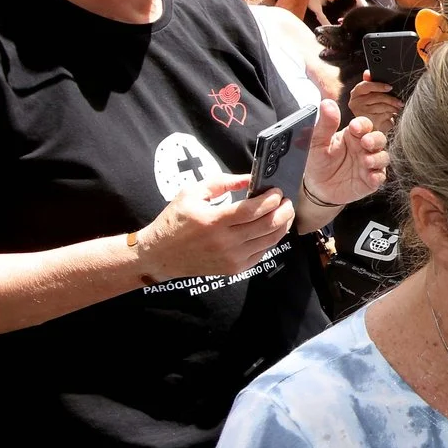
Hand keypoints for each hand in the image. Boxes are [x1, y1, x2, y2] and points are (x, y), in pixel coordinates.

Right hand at [135, 176, 293, 280]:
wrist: (160, 255)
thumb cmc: (175, 221)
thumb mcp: (192, 193)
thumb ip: (222, 183)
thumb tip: (250, 179)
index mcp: (212, 221)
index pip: (252, 210)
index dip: (271, 199)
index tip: (277, 191)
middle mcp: (225, 242)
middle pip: (267, 225)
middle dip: (284, 211)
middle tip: (287, 201)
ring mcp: (231, 258)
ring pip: (270, 240)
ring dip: (283, 225)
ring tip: (284, 212)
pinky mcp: (234, 268)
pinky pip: (262, 252)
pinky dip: (271, 239)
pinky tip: (271, 228)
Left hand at [300, 99, 386, 210]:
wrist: (316, 187)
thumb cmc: (318, 162)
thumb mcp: (317, 143)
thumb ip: (325, 124)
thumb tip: (327, 103)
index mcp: (352, 135)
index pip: (364, 124)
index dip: (363, 124)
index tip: (355, 127)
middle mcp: (363, 148)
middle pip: (380, 138)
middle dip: (376, 140)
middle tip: (366, 142)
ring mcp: (369, 164)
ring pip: (383, 157)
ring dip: (377, 158)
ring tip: (366, 161)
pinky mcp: (370, 180)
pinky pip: (380, 177)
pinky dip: (377, 176)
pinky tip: (370, 176)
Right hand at [348, 73, 403, 131]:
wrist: (373, 127)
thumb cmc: (374, 108)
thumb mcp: (373, 94)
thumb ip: (371, 83)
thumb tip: (367, 72)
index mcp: (356, 93)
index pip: (366, 85)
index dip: (379, 85)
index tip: (390, 87)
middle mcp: (355, 102)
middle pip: (377, 96)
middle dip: (391, 98)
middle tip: (400, 101)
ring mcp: (360, 113)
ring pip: (382, 105)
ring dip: (393, 107)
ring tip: (398, 108)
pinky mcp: (367, 121)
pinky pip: (383, 114)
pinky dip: (390, 114)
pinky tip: (392, 115)